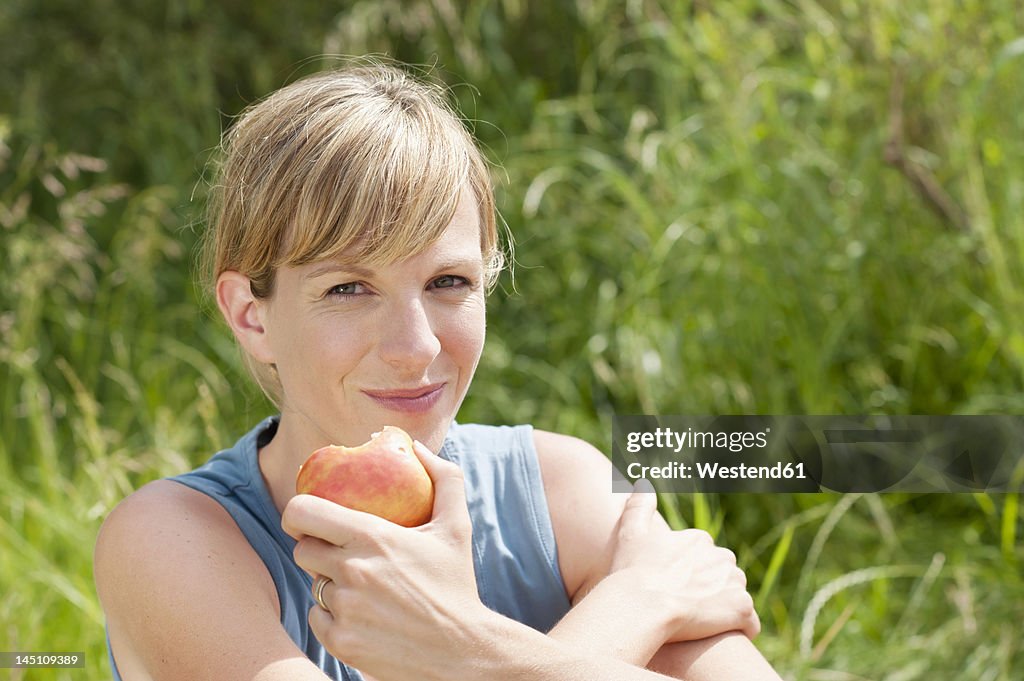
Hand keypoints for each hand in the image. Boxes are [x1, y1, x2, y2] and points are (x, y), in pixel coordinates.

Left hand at [281, 441, 493, 679]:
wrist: (461, 652)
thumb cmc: (456, 585)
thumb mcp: (457, 528)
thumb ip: (444, 479)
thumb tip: (419, 449)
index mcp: (374, 538)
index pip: (304, 512)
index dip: (297, 512)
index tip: (306, 516)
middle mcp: (352, 571)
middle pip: (303, 549)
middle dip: (316, 548)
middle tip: (339, 552)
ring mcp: (344, 609)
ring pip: (314, 584)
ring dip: (330, 583)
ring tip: (362, 587)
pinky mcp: (339, 641)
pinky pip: (317, 617)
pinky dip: (333, 615)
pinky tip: (362, 615)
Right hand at [607, 481, 759, 641]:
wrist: (641, 605)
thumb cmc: (632, 571)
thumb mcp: (631, 533)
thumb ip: (639, 506)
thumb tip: (643, 484)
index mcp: (699, 540)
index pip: (704, 557)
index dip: (690, 574)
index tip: (676, 588)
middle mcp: (722, 557)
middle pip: (724, 575)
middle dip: (712, 589)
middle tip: (688, 607)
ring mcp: (734, 583)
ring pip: (736, 597)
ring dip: (725, 608)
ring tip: (702, 623)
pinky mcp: (741, 609)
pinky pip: (750, 622)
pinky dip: (740, 629)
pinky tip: (721, 635)